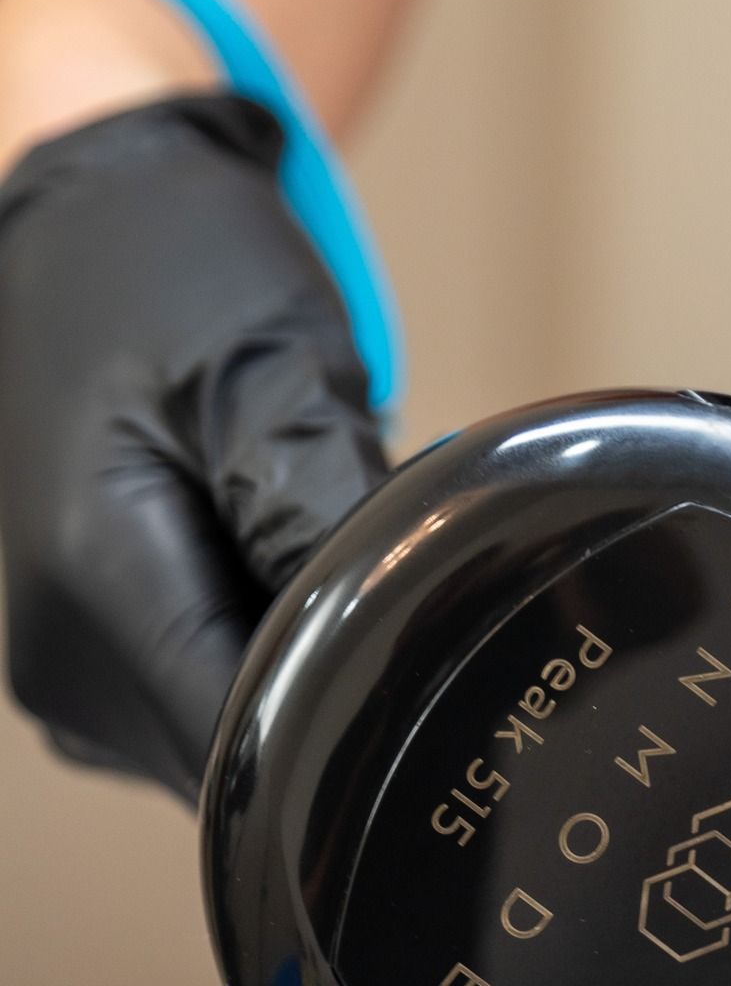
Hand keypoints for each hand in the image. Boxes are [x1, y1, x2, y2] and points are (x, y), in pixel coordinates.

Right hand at [0, 89, 386, 796]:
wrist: (77, 226)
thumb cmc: (169, 266)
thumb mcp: (269, 364)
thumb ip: (323, 510)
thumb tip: (394, 626)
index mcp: (92, 584)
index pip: (253, 742)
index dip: (348, 719)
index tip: (412, 653)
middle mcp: (63, 662)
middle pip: (244, 759)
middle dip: (331, 690)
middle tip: (372, 575)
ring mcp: (70, 678)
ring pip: (229, 746)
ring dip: (297, 674)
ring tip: (307, 553)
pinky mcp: (90, 673)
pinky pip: (205, 709)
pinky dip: (259, 659)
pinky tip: (272, 573)